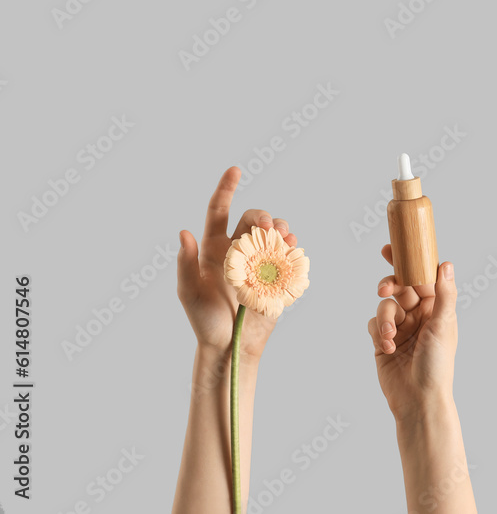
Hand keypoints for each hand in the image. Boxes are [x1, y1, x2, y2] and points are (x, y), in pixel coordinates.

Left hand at [176, 166, 299, 360]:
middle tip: (269, 228)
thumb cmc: (205, 321)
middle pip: (253, 220)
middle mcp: (238, 249)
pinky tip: (293, 248)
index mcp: (214, 248)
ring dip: (281, 229)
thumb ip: (185, 263)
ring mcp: (260, 262)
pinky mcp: (277, 275)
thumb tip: (184, 232)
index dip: (226, 189)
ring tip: (285, 237)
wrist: (231, 345)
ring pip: (274, 233)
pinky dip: (293, 247)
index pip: (220, 211)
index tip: (235, 170)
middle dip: (264, 217)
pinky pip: (289, 254)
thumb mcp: (188, 293)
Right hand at [367, 245, 458, 420]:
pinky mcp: (383, 341)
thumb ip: (444, 294)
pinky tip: (388, 348)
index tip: (389, 248)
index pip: (420, 277)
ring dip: (386, 318)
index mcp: (436, 307)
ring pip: (384, 306)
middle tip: (385, 290)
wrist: (418, 400)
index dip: (407, 261)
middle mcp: (418, 314)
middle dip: (390, 286)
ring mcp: (400, 327)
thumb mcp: (443, 326)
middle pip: (399, 287)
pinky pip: (374, 324)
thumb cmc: (437, 365)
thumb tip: (446, 263)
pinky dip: (379, 333)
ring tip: (391, 336)